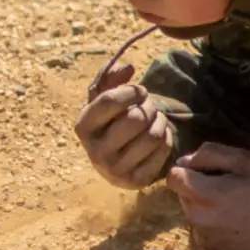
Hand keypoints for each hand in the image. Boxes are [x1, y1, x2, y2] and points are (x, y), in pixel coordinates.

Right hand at [75, 64, 174, 189]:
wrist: (115, 160)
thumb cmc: (111, 122)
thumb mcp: (103, 98)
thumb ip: (110, 76)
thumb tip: (128, 68)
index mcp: (83, 128)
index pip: (109, 101)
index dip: (132, 91)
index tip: (141, 91)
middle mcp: (94, 151)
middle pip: (137, 118)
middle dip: (150, 107)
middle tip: (150, 107)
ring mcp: (114, 170)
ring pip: (153, 135)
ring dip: (161, 121)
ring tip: (155, 120)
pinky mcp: (135, 181)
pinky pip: (163, 150)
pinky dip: (167, 138)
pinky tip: (159, 137)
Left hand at [167, 144, 249, 249]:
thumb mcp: (246, 160)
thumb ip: (210, 154)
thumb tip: (185, 161)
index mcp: (203, 194)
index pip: (172, 177)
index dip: (189, 169)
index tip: (210, 170)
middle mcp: (197, 218)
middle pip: (183, 195)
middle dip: (198, 187)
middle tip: (229, 186)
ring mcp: (204, 237)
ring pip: (194, 213)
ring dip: (206, 206)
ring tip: (236, 205)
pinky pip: (204, 231)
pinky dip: (215, 224)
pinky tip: (239, 221)